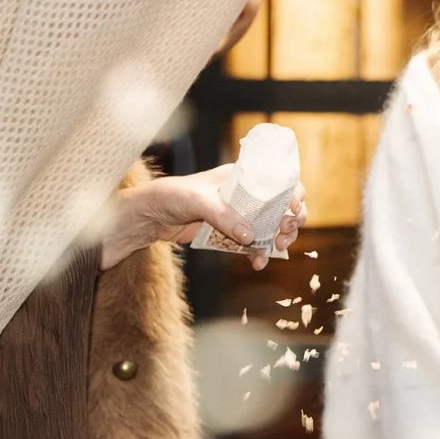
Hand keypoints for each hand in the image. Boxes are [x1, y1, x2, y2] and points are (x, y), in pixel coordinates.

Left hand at [101, 169, 300, 271]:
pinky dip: (258, 253)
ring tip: (275, 250)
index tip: (292, 213)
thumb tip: (250, 236)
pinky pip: (251, 243)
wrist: (146, 218)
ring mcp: (237, 214)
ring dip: (277, 239)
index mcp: (240, 176)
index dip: (292, 195)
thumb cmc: (169, 196)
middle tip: (284, 235)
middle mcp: (243, 194)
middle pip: (280, 205)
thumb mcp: (198, 201)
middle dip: (289, 221)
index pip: (277, 180)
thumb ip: (224, 216)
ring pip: (269, 226)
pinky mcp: (228, 233)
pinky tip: (258, 262)